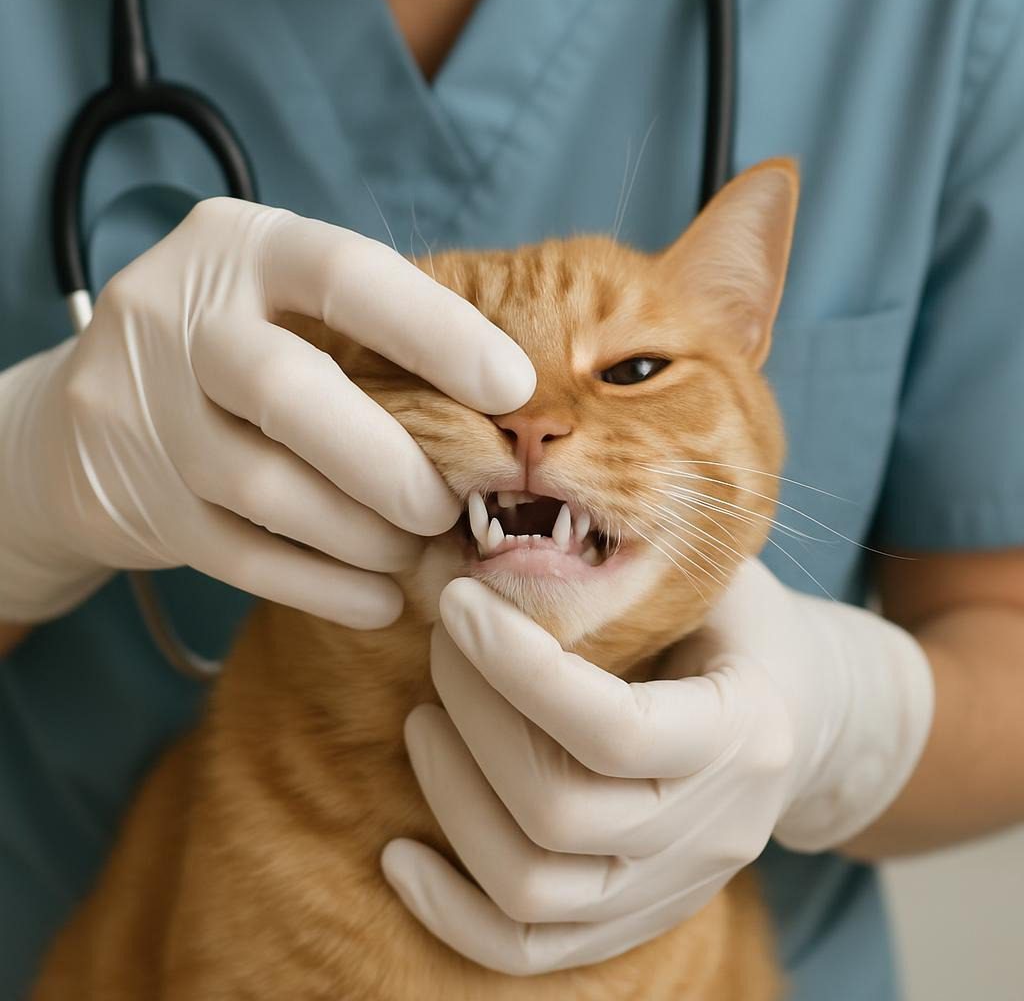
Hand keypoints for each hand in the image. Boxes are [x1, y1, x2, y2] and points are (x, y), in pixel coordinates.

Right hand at [0, 199, 533, 624]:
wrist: (80, 421)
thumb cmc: (237, 352)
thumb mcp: (287, 303)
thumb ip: (372, 332)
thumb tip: (505, 407)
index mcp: (240, 248)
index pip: (344, 273)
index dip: (436, 332)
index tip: (512, 388)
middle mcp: (177, 317)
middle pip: (289, 390)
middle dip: (390, 462)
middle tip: (450, 506)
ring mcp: (143, 414)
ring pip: (266, 488)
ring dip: (363, 534)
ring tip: (413, 548)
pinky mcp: (137, 503)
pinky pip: (241, 560)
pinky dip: (325, 588)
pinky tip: (378, 599)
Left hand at [381, 561, 933, 973]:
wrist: (802, 715)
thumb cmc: (743, 626)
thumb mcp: (716, 575)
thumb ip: (637, 561)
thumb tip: (511, 527)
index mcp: (746, 734)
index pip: (614, 730)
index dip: (518, 669)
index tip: (459, 603)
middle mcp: (715, 831)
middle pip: (558, 811)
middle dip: (474, 718)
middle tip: (441, 643)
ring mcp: (674, 890)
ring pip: (532, 885)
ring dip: (452, 798)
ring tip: (422, 720)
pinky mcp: (633, 920)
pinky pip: (529, 950)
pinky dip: (450, 911)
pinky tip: (399, 855)